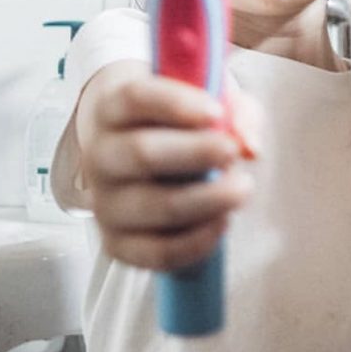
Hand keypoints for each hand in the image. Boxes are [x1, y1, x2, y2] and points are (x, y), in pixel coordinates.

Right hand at [76, 60, 257, 270]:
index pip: (135, 99)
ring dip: (206, 199)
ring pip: (153, 205)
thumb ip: (236, 112)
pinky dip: (195, 241)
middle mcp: (100, 155)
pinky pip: (156, 251)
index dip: (176, 104)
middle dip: (196, 153)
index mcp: (113, 109)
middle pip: (141, 153)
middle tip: (233, 152)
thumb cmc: (177, 123)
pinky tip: (222, 222)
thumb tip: (250, 146)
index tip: (215, 112)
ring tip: (242, 188)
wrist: (140, 154)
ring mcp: (105, 202)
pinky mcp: (117, 242)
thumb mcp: (207, 101)